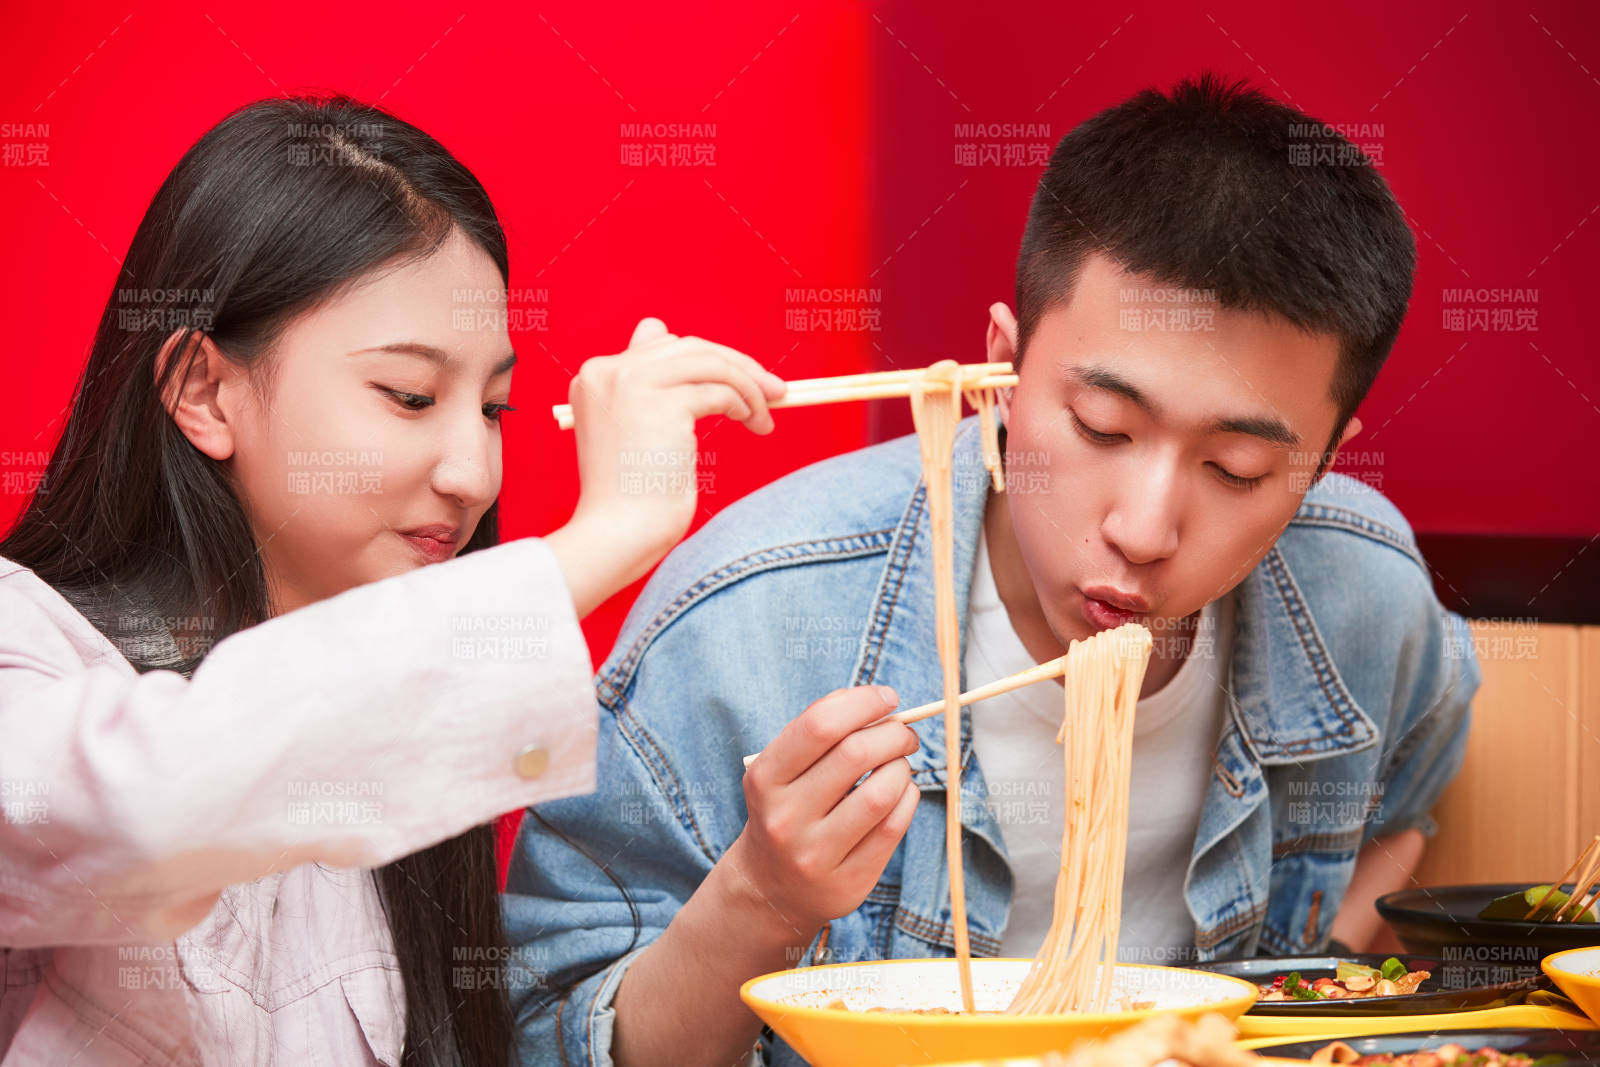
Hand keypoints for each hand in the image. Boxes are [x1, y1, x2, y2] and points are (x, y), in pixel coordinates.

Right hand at [548, 318, 785, 615]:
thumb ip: (644, 382)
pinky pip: (720, 391)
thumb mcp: (630, 426)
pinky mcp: (661, 405)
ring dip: (749, 386)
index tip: (740, 380)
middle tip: (774, 389)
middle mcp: (608, 371)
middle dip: (738, 365)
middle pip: (690, 347)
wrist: (618, 534)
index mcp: (596, 375)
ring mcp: (632, 384)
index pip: (661, 343)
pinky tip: (754, 424)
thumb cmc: (630, 494)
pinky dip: (744, 405)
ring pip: (711, 364)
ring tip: (765, 415)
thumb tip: (659, 328)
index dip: (708, 359)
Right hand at [728, 685, 921, 932]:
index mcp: (765, 778)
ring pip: (882, 792)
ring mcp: (816, 854)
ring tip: (899, 765)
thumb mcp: (782, 769)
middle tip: (904, 733)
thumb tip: (876, 702)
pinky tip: (900, 794)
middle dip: (894, 733)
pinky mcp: (848, 880)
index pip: (820, 725)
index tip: (888, 697)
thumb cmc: (789, 808)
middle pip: (856, 754)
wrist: (771, 887)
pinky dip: (907, 798)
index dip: (863, 702)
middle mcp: (785, 817)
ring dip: (903, 768)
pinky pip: (894, 826)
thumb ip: (820, 731)